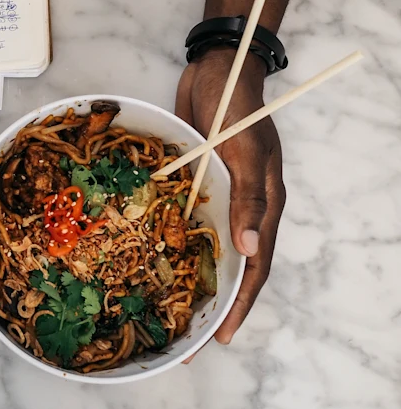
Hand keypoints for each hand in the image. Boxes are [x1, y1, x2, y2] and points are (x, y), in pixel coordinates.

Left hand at [175, 48, 285, 343]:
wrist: (217, 68)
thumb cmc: (236, 104)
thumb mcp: (247, 150)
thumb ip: (251, 198)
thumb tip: (248, 251)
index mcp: (263, 205)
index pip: (254, 268)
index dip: (239, 305)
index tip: (219, 337)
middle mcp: (241, 207)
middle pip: (229, 267)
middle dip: (210, 304)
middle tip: (184, 339)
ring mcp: (217, 196)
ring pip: (205, 248)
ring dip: (188, 278)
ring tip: (162, 311)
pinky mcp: (194, 183)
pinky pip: (183, 221)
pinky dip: (169, 242)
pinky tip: (146, 260)